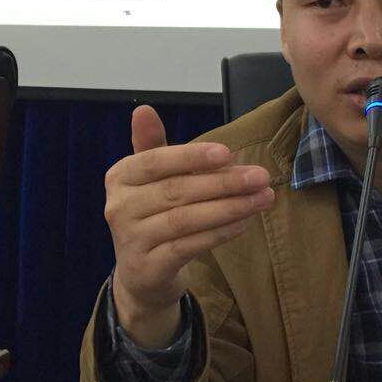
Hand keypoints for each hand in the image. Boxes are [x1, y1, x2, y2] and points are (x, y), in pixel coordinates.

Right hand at [104, 105, 274, 346]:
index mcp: (120, 177)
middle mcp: (119, 207)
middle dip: (223, 182)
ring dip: (228, 208)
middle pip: (175, 190)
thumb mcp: (150, 178)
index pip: (155, 161)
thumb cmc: (152, 214)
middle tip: (260, 176)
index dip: (191, 156)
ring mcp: (131, 240)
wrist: (142, 273)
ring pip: (184, 220)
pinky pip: (188, 247)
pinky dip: (218, 234)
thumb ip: (152, 144)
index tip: (228, 153)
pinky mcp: (148, 269)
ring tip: (262, 198)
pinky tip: (243, 223)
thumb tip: (143, 109)